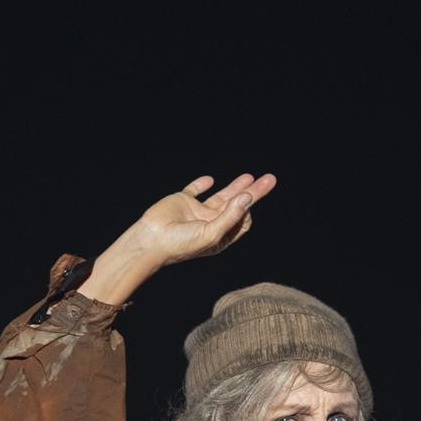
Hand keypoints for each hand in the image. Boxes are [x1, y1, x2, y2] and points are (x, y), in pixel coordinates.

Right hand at [78, 174, 277, 303]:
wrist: (151, 240)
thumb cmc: (181, 244)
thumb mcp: (211, 233)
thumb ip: (231, 216)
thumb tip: (248, 197)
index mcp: (219, 237)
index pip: (242, 222)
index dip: (248, 210)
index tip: (248, 201)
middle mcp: (210, 224)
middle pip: (237, 206)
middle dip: (253, 193)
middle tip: (269, 179)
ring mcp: (197, 212)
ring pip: (221, 196)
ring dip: (236, 186)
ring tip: (251, 176)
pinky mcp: (182, 201)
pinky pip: (194, 190)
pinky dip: (201, 184)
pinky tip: (210, 180)